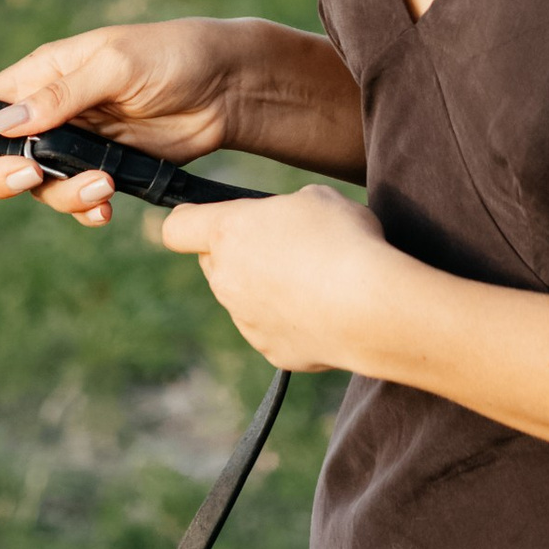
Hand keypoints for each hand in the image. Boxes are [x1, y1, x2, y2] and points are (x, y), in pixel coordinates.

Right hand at [0, 19, 253, 224]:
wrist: (230, 86)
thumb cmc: (172, 55)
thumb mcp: (115, 64)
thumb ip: (61, 96)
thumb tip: (3, 124)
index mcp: (45, 74)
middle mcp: (54, 112)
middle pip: (1, 157)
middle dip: (8, 174)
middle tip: (34, 175)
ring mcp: (79, 144)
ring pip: (40, 185)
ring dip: (62, 195)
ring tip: (102, 187)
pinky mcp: (108, 169)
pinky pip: (78, 200)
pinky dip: (85, 210)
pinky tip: (106, 209)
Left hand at [159, 185, 396, 373]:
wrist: (372, 308)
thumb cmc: (344, 240)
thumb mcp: (316, 198)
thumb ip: (284, 208)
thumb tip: (285, 224)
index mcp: (229, 233)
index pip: (176, 228)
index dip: (190, 220)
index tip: (210, 219)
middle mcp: (226, 279)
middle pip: (213, 262)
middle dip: (238, 252)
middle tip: (282, 244)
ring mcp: (245, 319)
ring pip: (241, 297)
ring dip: (264, 286)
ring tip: (314, 278)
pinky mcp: (270, 350)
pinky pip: (269, 328)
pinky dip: (288, 319)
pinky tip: (323, 308)